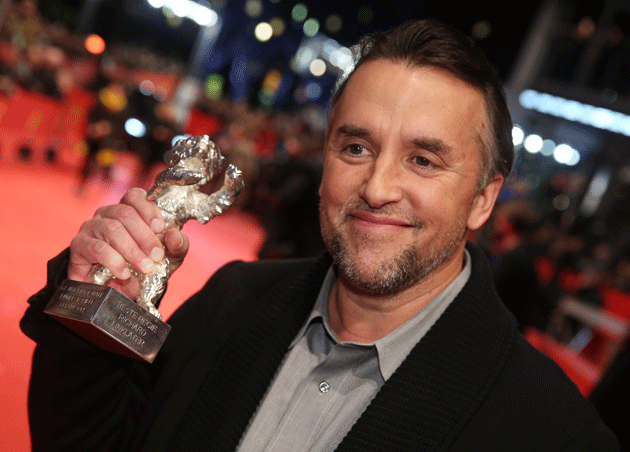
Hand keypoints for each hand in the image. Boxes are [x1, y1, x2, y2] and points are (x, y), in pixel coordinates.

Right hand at [68, 188, 188, 299]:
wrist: (118, 294)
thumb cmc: (142, 269)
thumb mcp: (168, 259)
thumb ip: (176, 246)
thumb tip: (174, 234)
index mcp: (128, 211)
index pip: (135, 196)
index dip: (149, 210)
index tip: (160, 228)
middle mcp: (107, 214)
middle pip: (125, 213)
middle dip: (145, 236)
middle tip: (156, 256)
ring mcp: (91, 228)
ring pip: (112, 229)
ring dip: (132, 250)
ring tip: (145, 267)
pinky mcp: (79, 246)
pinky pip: (97, 248)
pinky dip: (115, 261)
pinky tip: (125, 273)